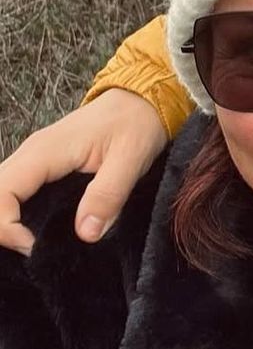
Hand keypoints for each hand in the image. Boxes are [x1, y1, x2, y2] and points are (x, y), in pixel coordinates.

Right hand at [0, 89, 166, 253]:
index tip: (36, 247)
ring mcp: (34, 159)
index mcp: (45, 152)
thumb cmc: (137, 123)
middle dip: (4, 228)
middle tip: (36, 250)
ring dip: (11, 221)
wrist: (143, 99)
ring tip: (39, 244)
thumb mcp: (131, 159)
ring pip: (3, 194)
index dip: (6, 227)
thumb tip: (86, 234)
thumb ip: (108, 195)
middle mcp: (30, 154)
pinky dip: (21, 213)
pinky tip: (44, 229)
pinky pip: (18, 192)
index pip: (0, 193)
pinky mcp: (44, 165)